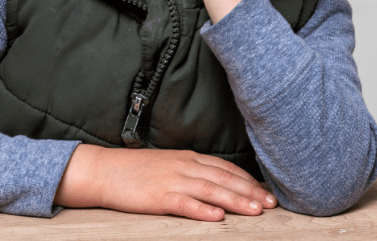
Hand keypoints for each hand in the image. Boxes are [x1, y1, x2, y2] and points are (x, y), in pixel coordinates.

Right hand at [53, 144, 276, 220]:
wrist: (105, 171)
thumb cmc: (136, 170)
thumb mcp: (170, 164)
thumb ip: (193, 170)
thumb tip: (218, 182)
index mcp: (188, 158)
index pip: (226, 168)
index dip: (248, 181)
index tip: (267, 193)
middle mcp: (184, 166)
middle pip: (224, 179)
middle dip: (250, 192)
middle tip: (271, 205)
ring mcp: (172, 181)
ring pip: (211, 191)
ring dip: (235, 201)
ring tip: (255, 211)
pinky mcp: (158, 197)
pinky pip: (184, 203)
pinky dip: (202, 210)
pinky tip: (218, 218)